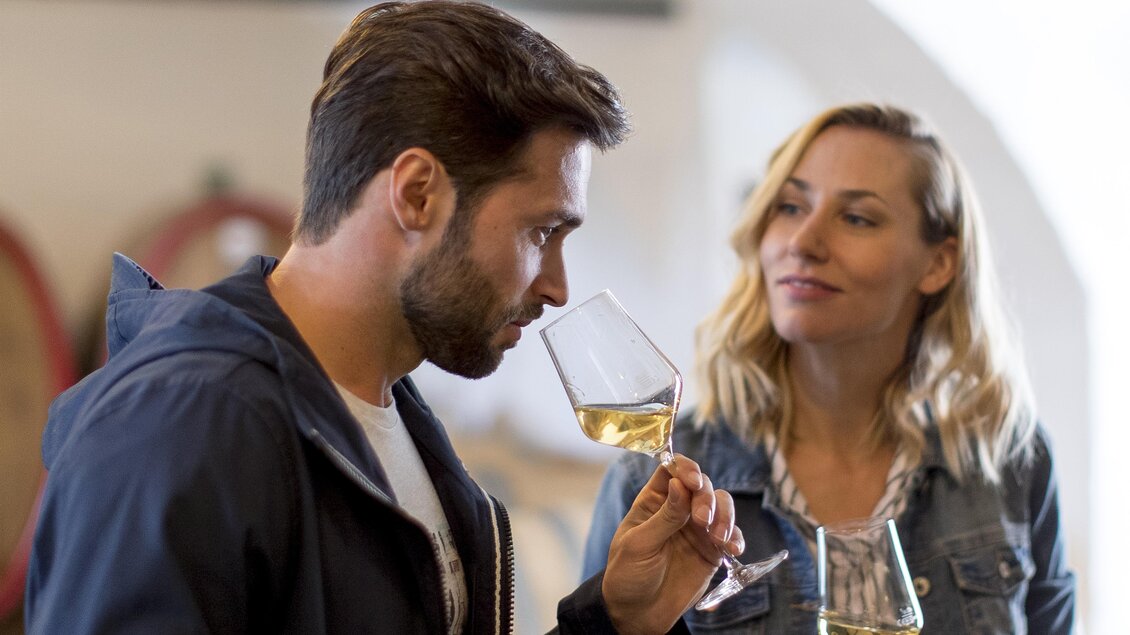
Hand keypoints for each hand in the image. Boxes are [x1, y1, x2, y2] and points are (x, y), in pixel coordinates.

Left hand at [601, 454, 744, 634]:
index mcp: (654, 501)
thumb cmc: (628, 574)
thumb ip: (664, 517)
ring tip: (719, 538)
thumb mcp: (639, 544)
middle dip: (707, 499)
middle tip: (703, 521)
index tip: (693, 482)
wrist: (638, 613)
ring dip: (725, 516)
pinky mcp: (712, 550)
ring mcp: (697, 528)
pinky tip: (733, 549)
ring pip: (721, 506)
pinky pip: (731, 536)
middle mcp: (678, 509)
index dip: (685, 469)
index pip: (672, 470)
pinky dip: (736, 538)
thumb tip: (679, 484)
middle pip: (702, 486)